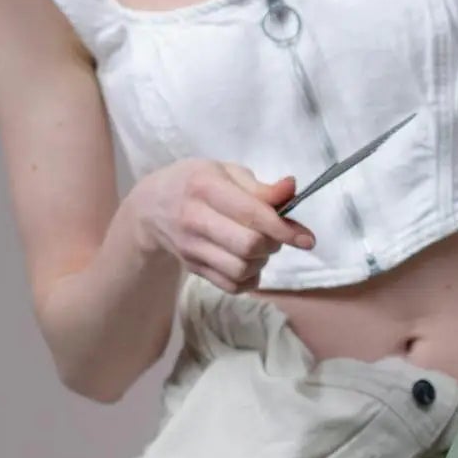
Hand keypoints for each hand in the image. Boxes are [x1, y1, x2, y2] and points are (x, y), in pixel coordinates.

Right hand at [128, 159, 315, 292]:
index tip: (307, 239)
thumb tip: (293, 188)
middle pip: (248, 245)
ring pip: (240, 269)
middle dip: (274, 244)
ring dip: (263, 262)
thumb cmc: (196, 183)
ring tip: (261, 248)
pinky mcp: (191, 267)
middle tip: (275, 235)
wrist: (150, 207)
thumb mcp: (225, 172)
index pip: (251, 213)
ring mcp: (190, 247)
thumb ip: (260, 186)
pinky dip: (249, 280)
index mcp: (205, 187)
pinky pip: (229, 285)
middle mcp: (194, 219)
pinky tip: (250, 264)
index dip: (284, 228)